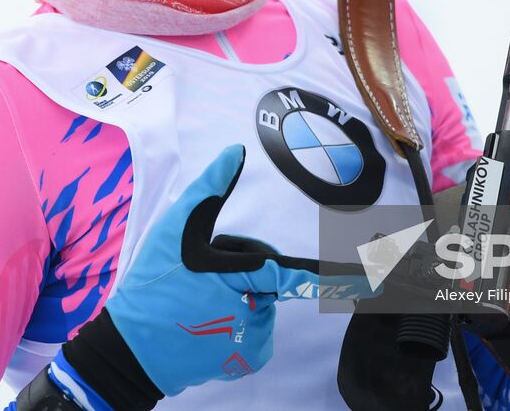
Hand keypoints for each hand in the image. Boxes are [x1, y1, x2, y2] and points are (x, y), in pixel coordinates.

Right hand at [46, 145, 320, 409]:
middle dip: (242, 269)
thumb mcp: (176, 229)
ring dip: (237, 295)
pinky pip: (256, 329)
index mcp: (241, 278)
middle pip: (268, 278)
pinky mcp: (246, 359)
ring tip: (197, 300)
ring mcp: (251, 341)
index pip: (295, 272)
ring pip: (261, 303)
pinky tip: (206, 322)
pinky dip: (237, 322)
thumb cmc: (153, 283)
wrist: (130, 349)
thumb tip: (236, 150)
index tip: (379, 278)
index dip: (340, 277)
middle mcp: (253, 314)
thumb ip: (210, 189)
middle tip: (200, 275)